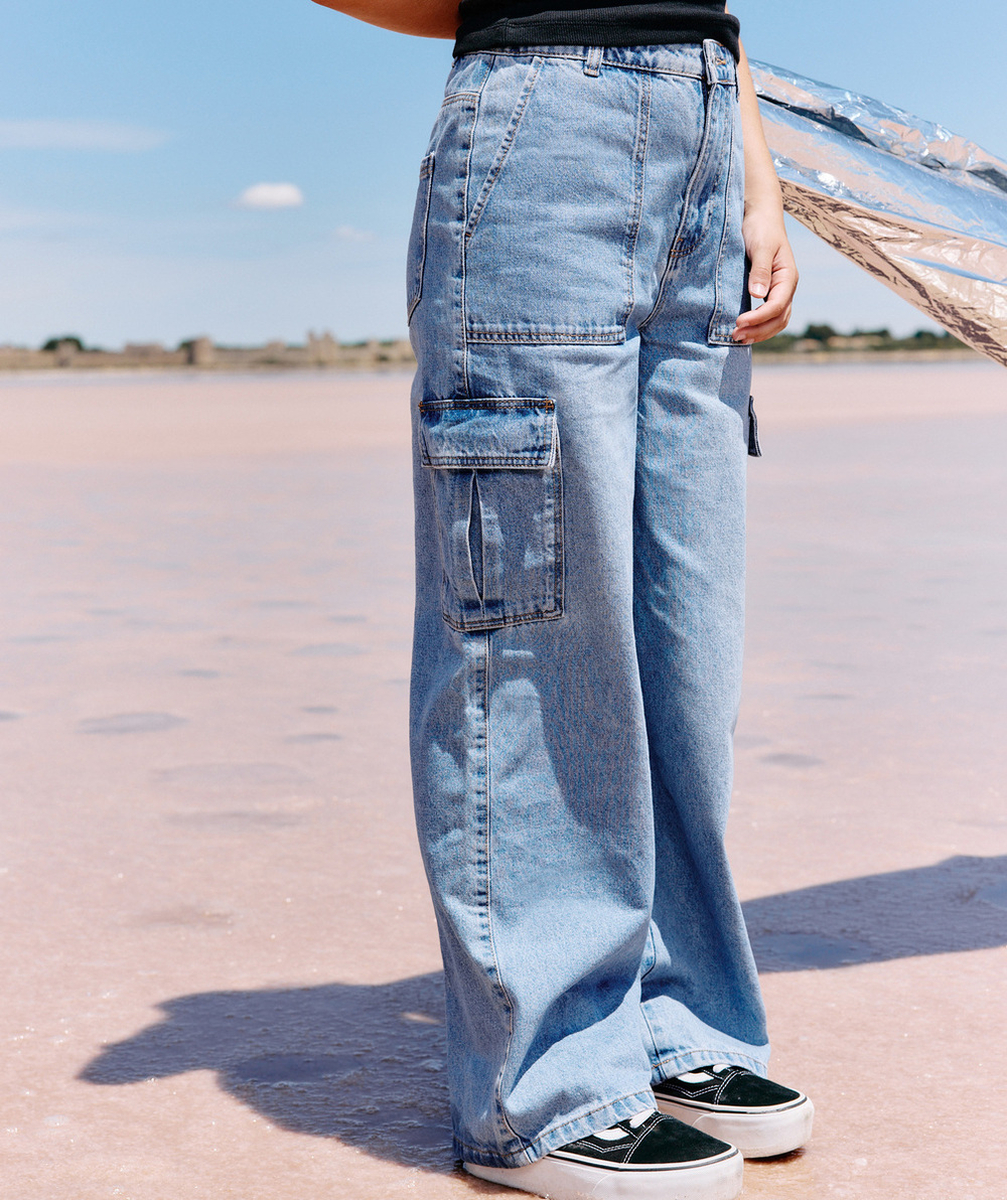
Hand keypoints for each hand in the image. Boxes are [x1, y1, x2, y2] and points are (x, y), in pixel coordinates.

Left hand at [733, 208, 798, 345]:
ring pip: (776, 321)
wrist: (760, 215)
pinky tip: (743, 330)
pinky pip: (768, 316)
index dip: (758, 318)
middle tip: (735, 335)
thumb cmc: (760, 228)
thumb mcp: (760, 246)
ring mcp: (779, 291)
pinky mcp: (768, 292)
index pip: (777, 306)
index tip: (738, 322)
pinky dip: (758, 327)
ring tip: (738, 338)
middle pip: (779, 319)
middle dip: (758, 330)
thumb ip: (760, 270)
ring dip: (759, 333)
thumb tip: (758, 295)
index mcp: (788, 277)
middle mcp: (786, 287)